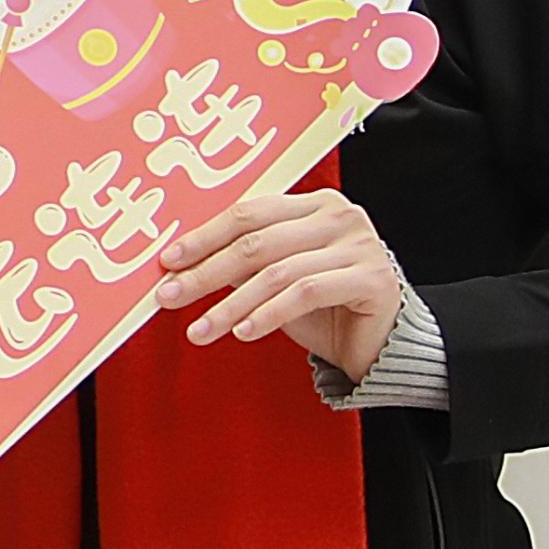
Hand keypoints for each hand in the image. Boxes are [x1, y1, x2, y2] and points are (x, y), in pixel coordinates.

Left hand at [151, 186, 409, 385]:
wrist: (380, 344)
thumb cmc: (324, 310)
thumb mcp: (275, 280)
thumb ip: (241, 264)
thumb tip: (181, 263)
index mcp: (313, 204)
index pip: (249, 213)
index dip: (204, 236)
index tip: (168, 260)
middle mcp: (339, 215)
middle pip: (258, 241)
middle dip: (206, 271)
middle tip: (170, 296)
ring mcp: (360, 244)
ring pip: (278, 272)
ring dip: (231, 304)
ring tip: (200, 330)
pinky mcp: (372, 278)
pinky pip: (306, 293)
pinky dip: (268, 314)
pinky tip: (243, 332)